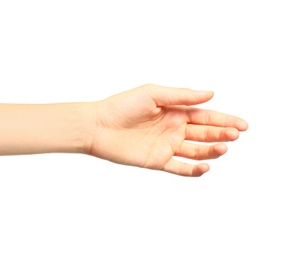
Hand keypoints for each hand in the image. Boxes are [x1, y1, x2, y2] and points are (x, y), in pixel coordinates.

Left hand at [88, 84, 247, 176]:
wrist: (97, 126)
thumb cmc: (121, 106)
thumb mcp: (153, 94)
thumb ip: (181, 96)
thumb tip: (210, 94)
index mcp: (174, 111)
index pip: (205, 116)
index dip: (225, 120)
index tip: (243, 125)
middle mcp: (173, 129)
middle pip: (204, 133)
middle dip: (222, 134)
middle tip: (235, 134)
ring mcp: (166, 146)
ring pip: (196, 151)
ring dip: (211, 151)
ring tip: (223, 148)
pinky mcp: (156, 161)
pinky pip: (180, 168)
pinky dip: (194, 170)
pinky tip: (205, 167)